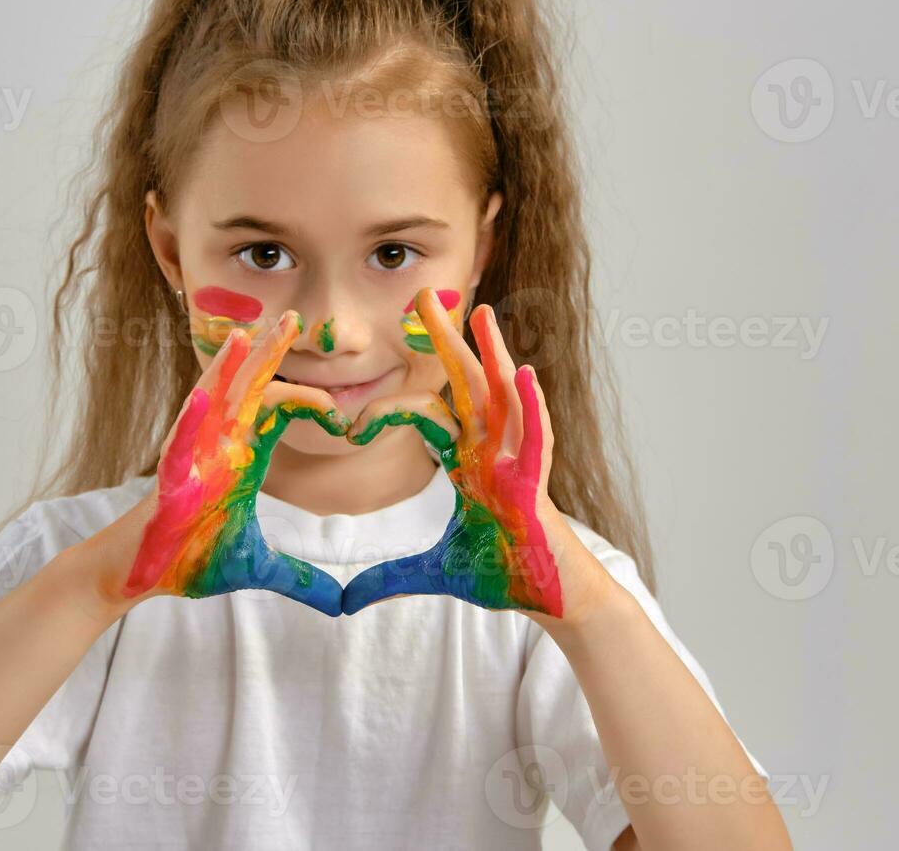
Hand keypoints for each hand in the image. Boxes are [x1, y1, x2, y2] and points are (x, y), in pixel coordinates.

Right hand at [120, 310, 350, 615]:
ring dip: (229, 367)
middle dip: (270, 352)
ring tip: (248, 334)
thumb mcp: (257, 567)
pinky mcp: (168, 479)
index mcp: (242, 456)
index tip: (344, 419)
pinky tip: (204, 394)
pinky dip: (191, 419)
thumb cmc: (188, 558)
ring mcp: (191, 457)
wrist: (141, 575)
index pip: (281, 412)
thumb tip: (337, 602)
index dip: (311, 404)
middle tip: (295, 318)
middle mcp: (218, 445)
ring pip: (211, 401)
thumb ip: (299, 578)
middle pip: (248, 389)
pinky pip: (180, 443)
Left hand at [342, 287, 584, 618]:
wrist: (552, 600)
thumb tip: (345, 601)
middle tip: (423, 297)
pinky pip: (537, 440)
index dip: (387, 412)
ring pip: (504, 398)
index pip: (425, 417)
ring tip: (481, 312)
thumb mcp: (435, 575)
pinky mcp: (538, 486)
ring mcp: (518, 464)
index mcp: (468, 463)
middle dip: (445, 340)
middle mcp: (493, 452)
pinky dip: (532, 407)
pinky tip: (525, 374)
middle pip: (466, 385)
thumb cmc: (506, 575)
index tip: (351, 427)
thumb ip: (391, 579)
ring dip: (493, 354)